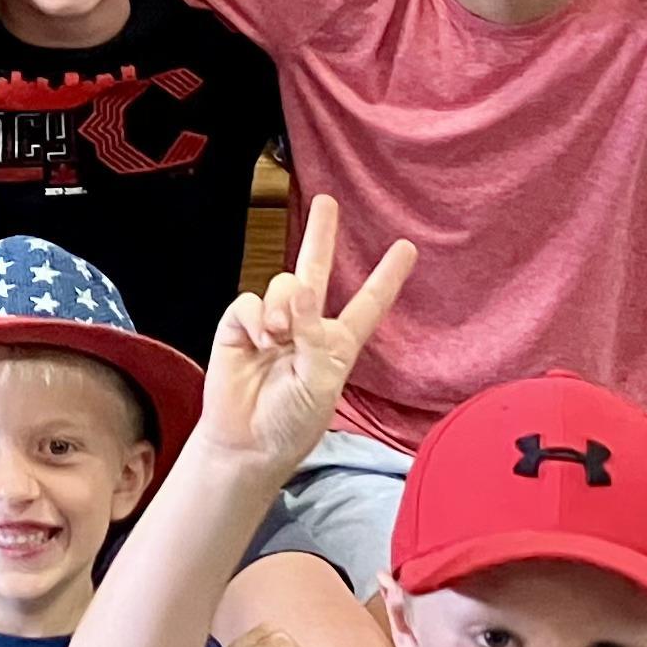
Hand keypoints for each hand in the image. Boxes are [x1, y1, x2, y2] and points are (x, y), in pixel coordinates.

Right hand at [196, 193, 419, 481]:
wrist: (248, 444)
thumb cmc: (292, 423)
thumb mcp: (321, 384)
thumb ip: (315, 336)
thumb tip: (300, 290)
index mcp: (337, 343)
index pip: (367, 303)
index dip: (387, 277)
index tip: (406, 248)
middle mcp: (306, 327)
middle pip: (316, 271)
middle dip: (320, 235)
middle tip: (326, 202)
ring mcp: (272, 324)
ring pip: (283, 286)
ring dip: (284, 305)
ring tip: (279, 338)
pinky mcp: (240, 327)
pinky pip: (249, 301)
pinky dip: (256, 317)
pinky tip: (260, 341)